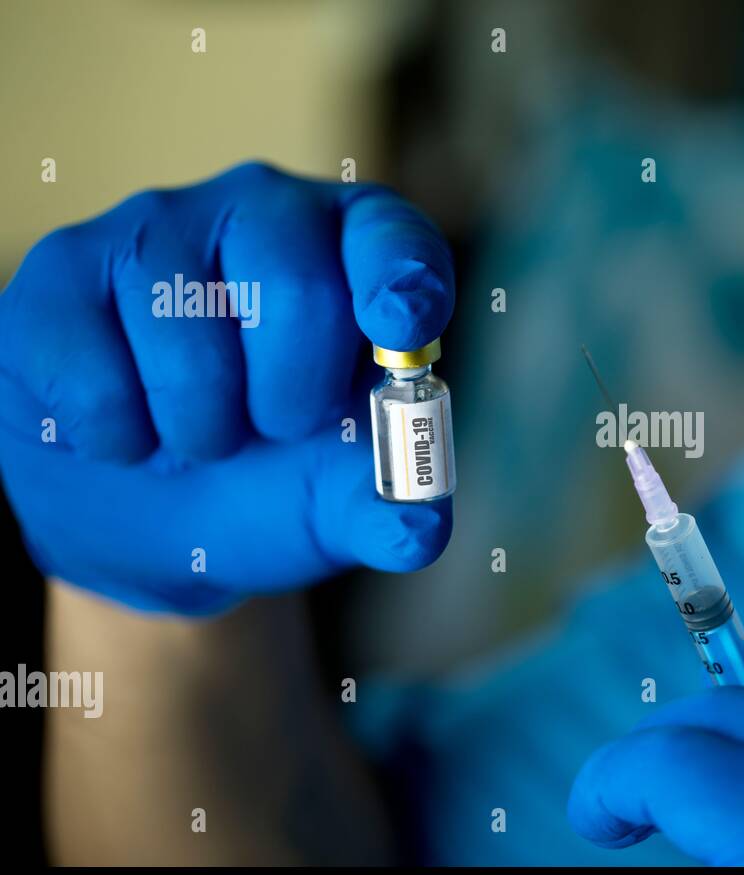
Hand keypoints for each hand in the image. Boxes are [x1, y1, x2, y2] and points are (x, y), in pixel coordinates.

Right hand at [0, 162, 455, 613]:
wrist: (157, 511)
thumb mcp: (340, 502)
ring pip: (186, 337)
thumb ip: (387, 508)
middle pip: (297, 288)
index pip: (392, 236)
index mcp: (356, 251)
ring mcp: (157, 226)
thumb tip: (418, 533)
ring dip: (201, 429)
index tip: (400, 329)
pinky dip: (118, 436)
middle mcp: (264, 209)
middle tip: (275, 429)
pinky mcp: (62, 268)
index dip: (402, 279)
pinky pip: (93, 370)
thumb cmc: (275, 477)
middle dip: (291, 398)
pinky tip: (129, 428)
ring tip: (199, 433)